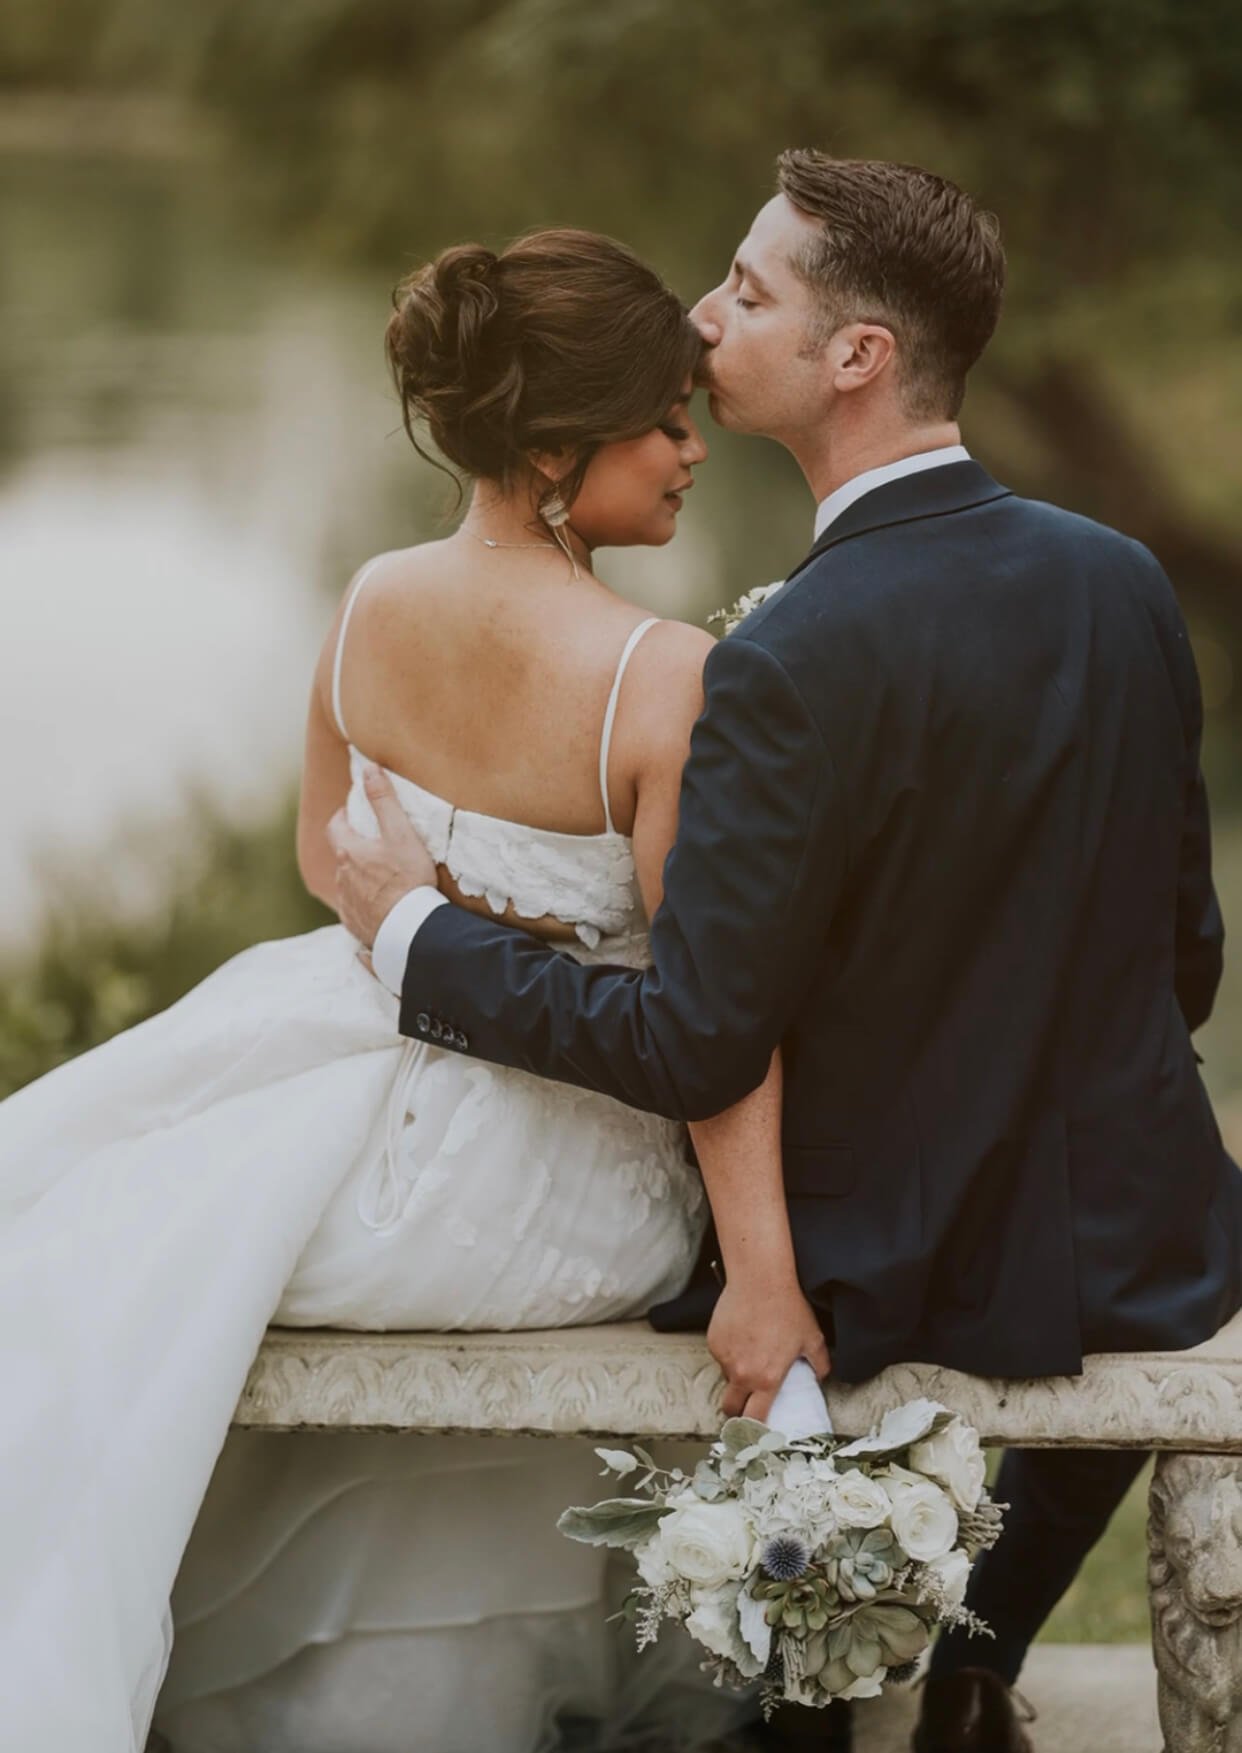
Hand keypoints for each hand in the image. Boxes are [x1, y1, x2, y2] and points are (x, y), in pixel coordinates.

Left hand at [327, 766, 437, 947]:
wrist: (408, 929)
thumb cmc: (407, 879)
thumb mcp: (400, 833)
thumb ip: (384, 801)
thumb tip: (369, 769)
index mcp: (349, 853)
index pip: (335, 827)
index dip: (342, 817)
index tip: (351, 814)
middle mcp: (341, 878)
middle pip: (343, 857)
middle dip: (355, 850)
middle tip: (375, 847)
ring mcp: (347, 904)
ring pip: (349, 885)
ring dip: (360, 879)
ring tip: (383, 880)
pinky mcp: (355, 925)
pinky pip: (356, 910)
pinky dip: (365, 904)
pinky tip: (382, 908)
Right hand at [707, 1272, 830, 1423]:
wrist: (761, 1279)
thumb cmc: (788, 1308)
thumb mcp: (813, 1339)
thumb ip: (820, 1365)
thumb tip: (819, 1376)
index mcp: (766, 1379)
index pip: (754, 1419)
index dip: (754, 1430)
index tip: (757, 1433)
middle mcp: (741, 1373)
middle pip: (730, 1407)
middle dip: (737, 1412)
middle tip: (746, 1405)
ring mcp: (724, 1356)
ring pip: (726, 1377)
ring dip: (736, 1375)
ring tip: (751, 1353)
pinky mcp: (713, 1340)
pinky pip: (720, 1355)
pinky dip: (730, 1352)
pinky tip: (743, 1334)